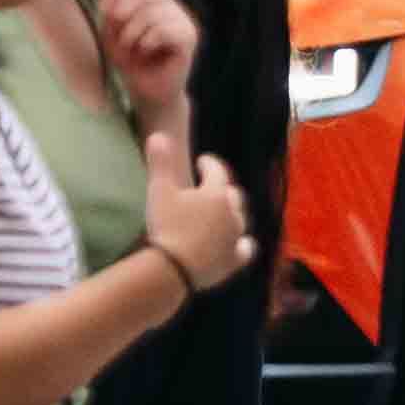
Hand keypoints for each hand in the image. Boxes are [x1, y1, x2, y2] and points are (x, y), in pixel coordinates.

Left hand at [90, 0, 201, 114]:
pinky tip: (145, 50)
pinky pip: (164, 29)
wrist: (148, 92)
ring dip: (132, 32)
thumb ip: (109, 8)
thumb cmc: (130, 62)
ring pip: (152, 12)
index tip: (103, 12)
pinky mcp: (189, 37)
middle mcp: (169, 6)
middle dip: (122, 15)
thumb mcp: (112, 33)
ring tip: (130, 47)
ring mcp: (181, 19)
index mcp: (152, 0)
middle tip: (119, 38)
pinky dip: (147, 40)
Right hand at [139, 146, 254, 287]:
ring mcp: (235, 237)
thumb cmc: (166, 226)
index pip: (217, 170)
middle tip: (209, 188)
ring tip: (220, 214)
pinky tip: (239, 243)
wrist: (174, 268)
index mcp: (216, 192)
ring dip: (231, 214)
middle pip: (232, 194)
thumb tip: (158, 135)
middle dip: (222, 188)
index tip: (202, 161)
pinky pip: (245, 248)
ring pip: (239, 219)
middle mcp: (232, 212)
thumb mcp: (158, 190)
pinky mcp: (234, 260)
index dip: (209, 163)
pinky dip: (242, 243)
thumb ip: (160, 161)